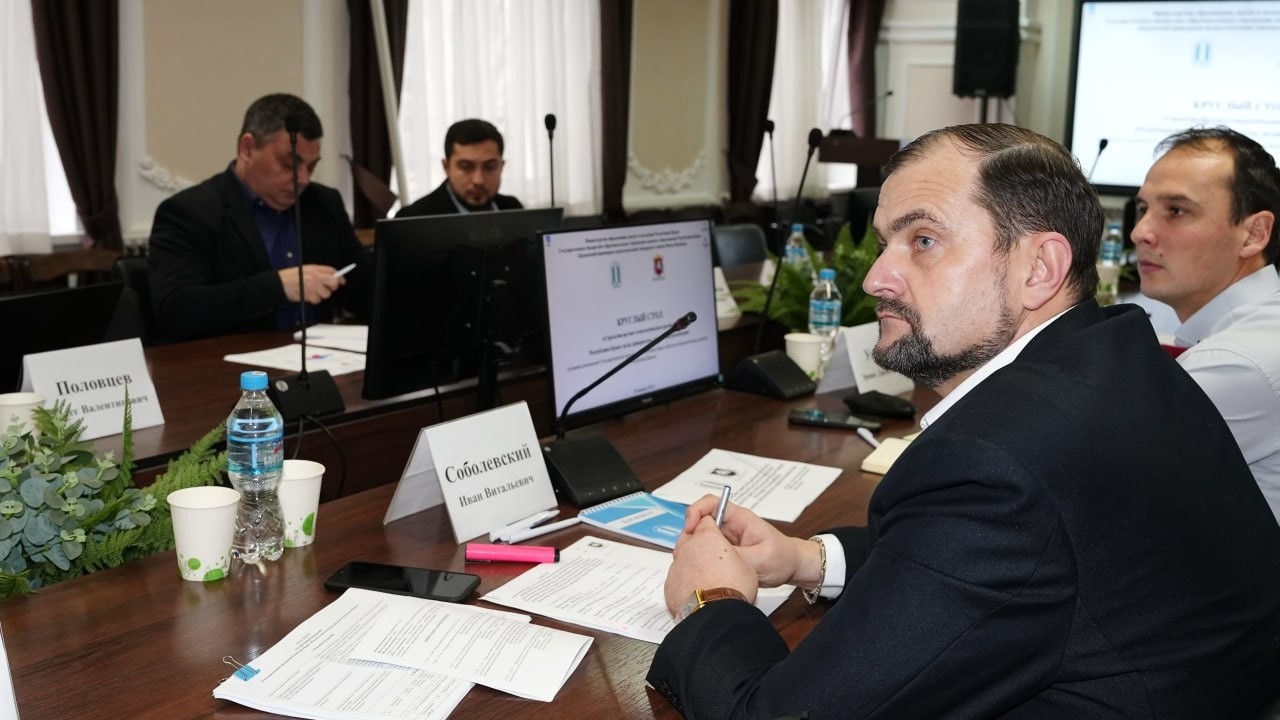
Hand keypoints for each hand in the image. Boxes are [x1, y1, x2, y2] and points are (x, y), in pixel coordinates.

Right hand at [279, 264, 345, 304]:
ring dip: (321, 294)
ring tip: (313, 291)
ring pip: (326, 293)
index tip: (342, 280)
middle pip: (333, 282)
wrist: (279, 283)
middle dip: (333, 286)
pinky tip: (308, 295)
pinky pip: (317, 300)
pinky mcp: (309, 295)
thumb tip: (332, 275)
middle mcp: (315, 276)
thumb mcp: (305, 269)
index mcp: (314, 268)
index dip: (339, 276)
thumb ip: (319, 271)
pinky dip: (314, 299)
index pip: (332, 271)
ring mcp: (313, 286)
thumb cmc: (290, 276)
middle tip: (329, 287)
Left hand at [665, 515, 757, 615]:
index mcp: (707, 537)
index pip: (706, 520)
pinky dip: (685, 582)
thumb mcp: (746, 564)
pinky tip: (698, 591)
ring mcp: (676, 566)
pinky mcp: (670, 584)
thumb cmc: (732, 588)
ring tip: (708, 578)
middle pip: (690, 537)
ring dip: (692, 563)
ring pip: (682, 558)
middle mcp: (688, 548)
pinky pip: (677, 578)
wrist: (715, 614)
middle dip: (700, 544)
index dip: (713, 526)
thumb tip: (734, 560)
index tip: (717, 533)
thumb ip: (734, 554)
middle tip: (713, 557)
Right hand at [682, 494, 821, 588]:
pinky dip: (700, 558)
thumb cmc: (783, 557)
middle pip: (700, 521)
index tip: (691, 528)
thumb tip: (714, 557)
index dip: (696, 511)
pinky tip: (702, 570)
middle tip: (688, 552)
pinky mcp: (725, 551)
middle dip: (691, 535)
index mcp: (739, 518)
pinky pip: (706, 551)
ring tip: (694, 563)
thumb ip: (737, 557)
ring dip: (694, 548)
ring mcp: (726, 538)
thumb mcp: (761, 560)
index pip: (710, 503)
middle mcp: (730, 525)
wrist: (793, 567)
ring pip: (701, 537)